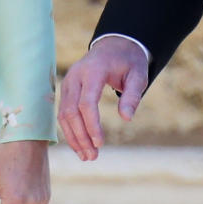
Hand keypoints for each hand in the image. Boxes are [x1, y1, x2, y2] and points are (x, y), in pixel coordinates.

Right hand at [58, 36, 148, 160]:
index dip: (91, 125)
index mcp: (93, 71)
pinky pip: (63, 113)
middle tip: (92, 157)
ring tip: (87, 156)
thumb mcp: (139, 75)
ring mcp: (68, 82)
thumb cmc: (129, 62)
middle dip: (81, 136)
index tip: (100, 143)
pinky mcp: (66, 90)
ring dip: (73, 137)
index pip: (86, 103)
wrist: (114, 46)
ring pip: (63, 114)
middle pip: (71, 111)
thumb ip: (133, 95)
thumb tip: (126, 118)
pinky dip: (70, 130)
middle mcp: (75, 76)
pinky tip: (80, 145)